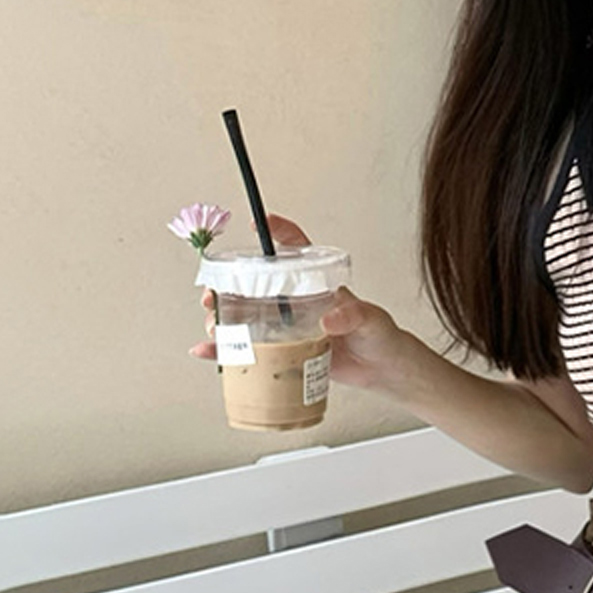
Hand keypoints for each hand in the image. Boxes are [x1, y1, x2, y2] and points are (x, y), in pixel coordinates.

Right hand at [188, 214, 411, 393]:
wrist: (383, 368)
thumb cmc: (379, 335)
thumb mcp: (369, 319)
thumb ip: (351, 315)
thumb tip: (329, 321)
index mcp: (317, 284)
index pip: (297, 250)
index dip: (279, 233)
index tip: (259, 223)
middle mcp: (297, 303)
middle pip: (254, 287)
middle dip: (227, 288)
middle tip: (213, 295)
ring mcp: (288, 327)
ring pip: (246, 318)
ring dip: (223, 320)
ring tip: (214, 327)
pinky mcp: (284, 352)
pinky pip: (250, 351)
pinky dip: (227, 353)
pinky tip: (209, 352)